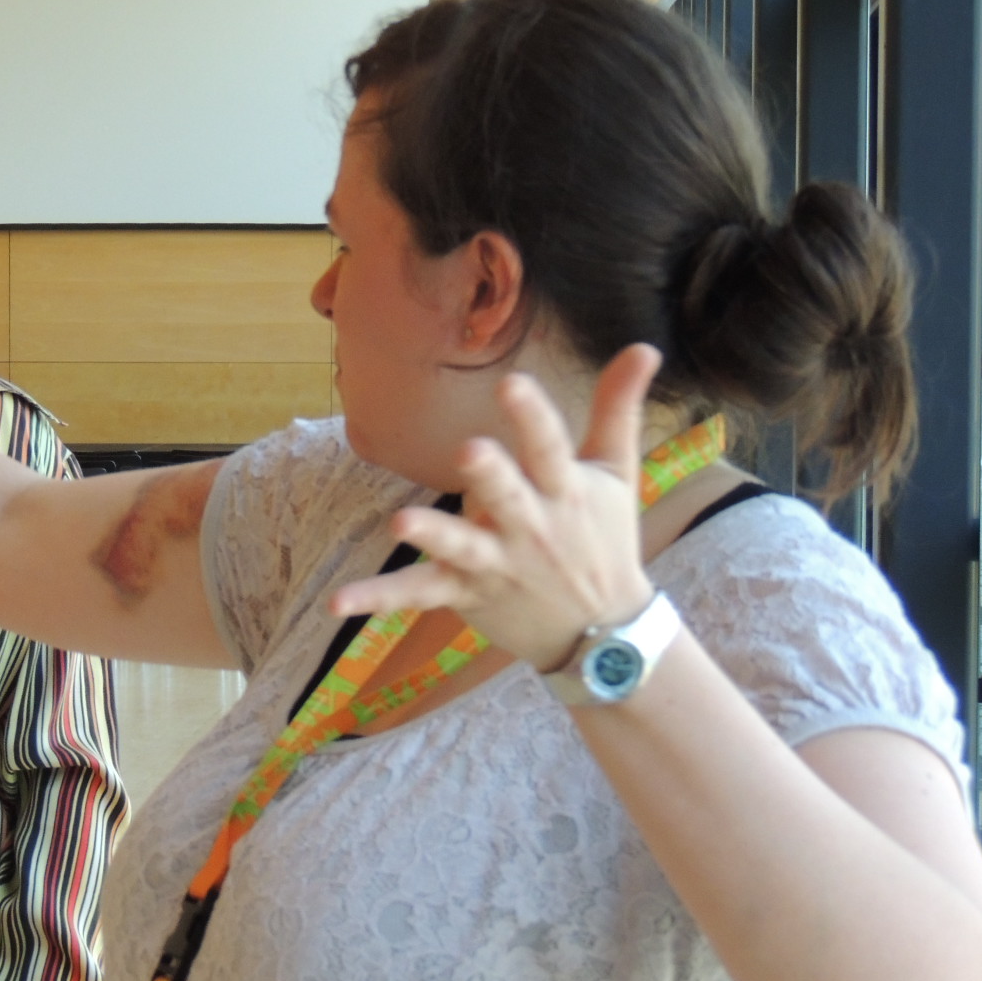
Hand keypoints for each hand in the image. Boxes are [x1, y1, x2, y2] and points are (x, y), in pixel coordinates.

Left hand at [330, 345, 663, 671]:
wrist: (603, 634)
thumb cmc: (604, 540)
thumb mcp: (618, 474)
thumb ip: (619, 408)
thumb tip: (644, 346)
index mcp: (565, 491)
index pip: (550, 448)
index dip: (532, 417)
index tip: (512, 384)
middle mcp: (531, 527)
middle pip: (507, 496)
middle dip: (490, 476)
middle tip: (470, 452)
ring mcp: (496, 563)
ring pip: (460, 547)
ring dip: (432, 536)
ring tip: (400, 524)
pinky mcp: (466, 593)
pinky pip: (417, 594)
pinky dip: (378, 600)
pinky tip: (338, 602)